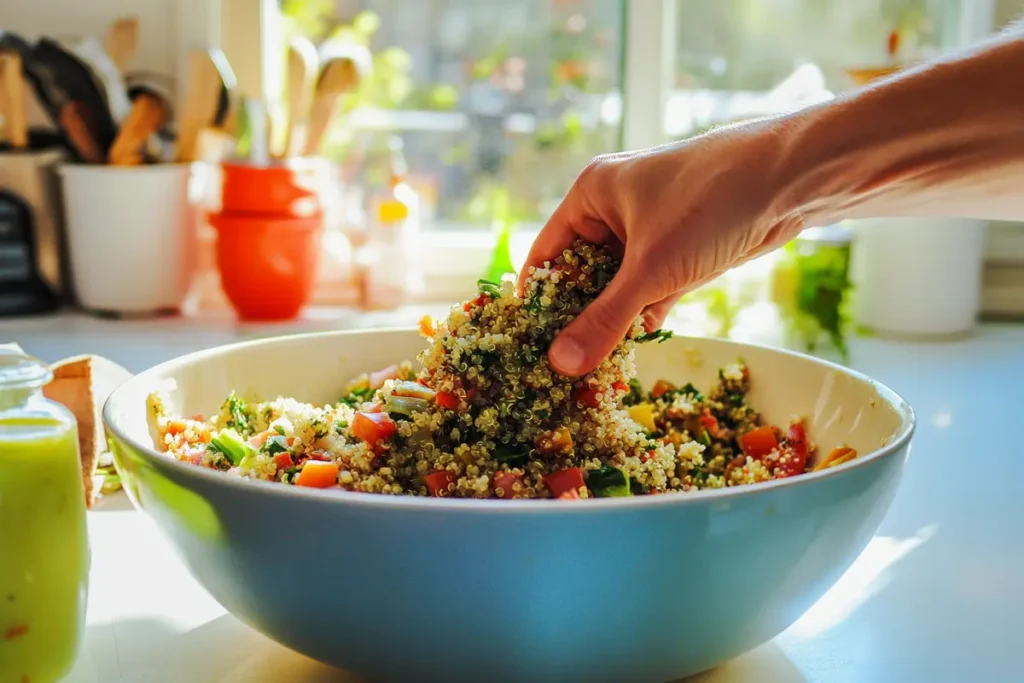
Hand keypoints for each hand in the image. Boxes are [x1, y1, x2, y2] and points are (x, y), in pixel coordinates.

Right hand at [520, 119, 805, 376]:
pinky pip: (648, 289)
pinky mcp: (680, 249)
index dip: (537, 300)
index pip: (546, 255)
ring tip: (593, 369)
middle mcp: (613, 209)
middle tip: (564, 368)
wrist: (790, 180)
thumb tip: (559, 364)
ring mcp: (649, 230)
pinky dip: (643, 315)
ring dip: (612, 321)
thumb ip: (604, 320)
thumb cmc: (709, 204)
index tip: (529, 345)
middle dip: (577, 318)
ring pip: (617, 285)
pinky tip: (633, 350)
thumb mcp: (650, 269)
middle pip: (581, 274)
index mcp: (590, 195)